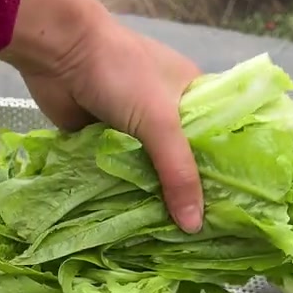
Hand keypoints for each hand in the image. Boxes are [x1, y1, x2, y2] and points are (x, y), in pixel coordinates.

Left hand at [0, 0, 203, 231]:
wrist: (59, 50)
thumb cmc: (119, 71)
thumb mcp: (159, 121)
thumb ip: (178, 172)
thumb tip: (194, 225)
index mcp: (190, 95)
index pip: (217, 142)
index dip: (224, 175)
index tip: (233, 213)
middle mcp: (164, 112)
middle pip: (180, 161)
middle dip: (186, 194)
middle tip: (203, 238)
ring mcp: (131, 128)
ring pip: (147, 171)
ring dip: (152, 197)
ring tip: (171, 241)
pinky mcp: (101, 140)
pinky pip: (116, 174)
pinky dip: (121, 192)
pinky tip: (133, 224)